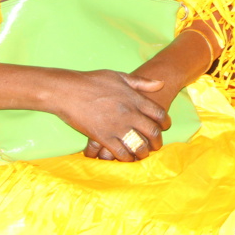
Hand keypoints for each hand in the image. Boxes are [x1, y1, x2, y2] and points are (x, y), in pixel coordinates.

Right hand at [37, 69, 169, 161]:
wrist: (69, 91)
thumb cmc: (93, 81)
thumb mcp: (119, 76)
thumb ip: (141, 82)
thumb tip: (161, 83)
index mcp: (135, 99)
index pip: (159, 114)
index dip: (165, 122)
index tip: (165, 127)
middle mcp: (129, 114)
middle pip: (152, 132)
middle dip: (157, 141)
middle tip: (156, 145)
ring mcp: (117, 127)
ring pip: (139, 145)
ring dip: (143, 152)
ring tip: (143, 154)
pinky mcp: (103, 137)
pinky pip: (120, 153)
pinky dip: (126, 158)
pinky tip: (127, 158)